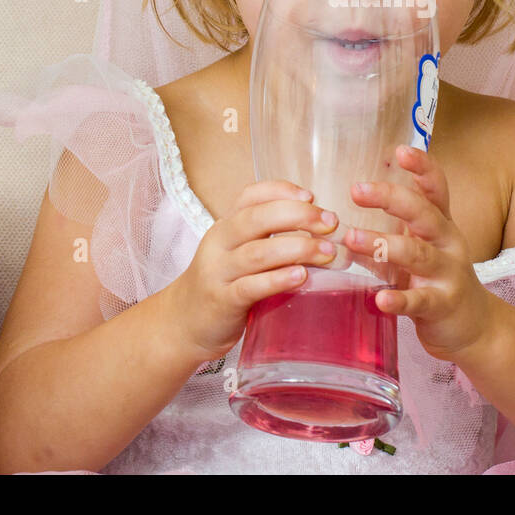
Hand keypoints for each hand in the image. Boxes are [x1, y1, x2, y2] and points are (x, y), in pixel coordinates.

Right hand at [171, 180, 339, 361]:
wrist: (184, 323)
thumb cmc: (223, 283)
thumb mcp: (237, 251)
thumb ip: (268, 237)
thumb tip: (320, 227)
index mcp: (226, 225)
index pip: (250, 195)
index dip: (281, 191)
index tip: (311, 196)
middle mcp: (219, 242)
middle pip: (257, 219)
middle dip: (299, 216)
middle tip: (330, 223)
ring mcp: (218, 272)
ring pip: (258, 253)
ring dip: (297, 249)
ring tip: (326, 252)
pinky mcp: (222, 301)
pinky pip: (250, 287)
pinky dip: (277, 279)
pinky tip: (301, 276)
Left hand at [343, 145, 494, 361]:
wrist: (472, 325)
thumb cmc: (434, 279)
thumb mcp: (417, 248)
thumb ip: (388, 232)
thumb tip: (338, 217)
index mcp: (441, 224)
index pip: (435, 188)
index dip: (422, 167)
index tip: (400, 150)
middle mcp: (448, 242)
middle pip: (423, 214)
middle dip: (391, 199)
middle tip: (357, 190)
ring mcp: (448, 274)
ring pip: (418, 254)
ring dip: (384, 245)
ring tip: (352, 238)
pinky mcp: (444, 306)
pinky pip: (420, 301)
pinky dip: (399, 300)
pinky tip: (379, 300)